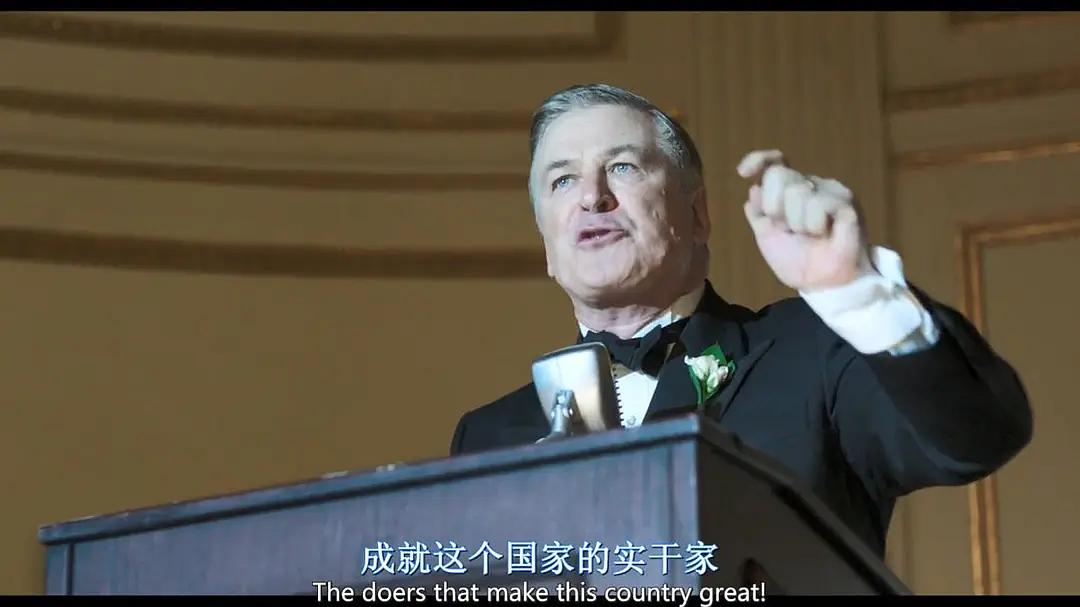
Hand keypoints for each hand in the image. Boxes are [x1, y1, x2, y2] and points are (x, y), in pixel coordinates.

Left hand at [737, 149, 871, 290]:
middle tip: (787, 228)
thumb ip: (758, 213)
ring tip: (810, 235)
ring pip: (797, 191)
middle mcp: (809, 184)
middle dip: (773, 206)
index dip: (758, 159)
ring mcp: (829, 190)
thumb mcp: (767, 236)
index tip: (743, 172)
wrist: (820, 282)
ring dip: (796, 222)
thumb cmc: (795, 260)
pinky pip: (818, 203)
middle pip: (779, 174)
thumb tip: (753, 188)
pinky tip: (824, 234)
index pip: (775, 163)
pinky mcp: (845, 202)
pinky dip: (813, 225)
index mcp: (788, 190)